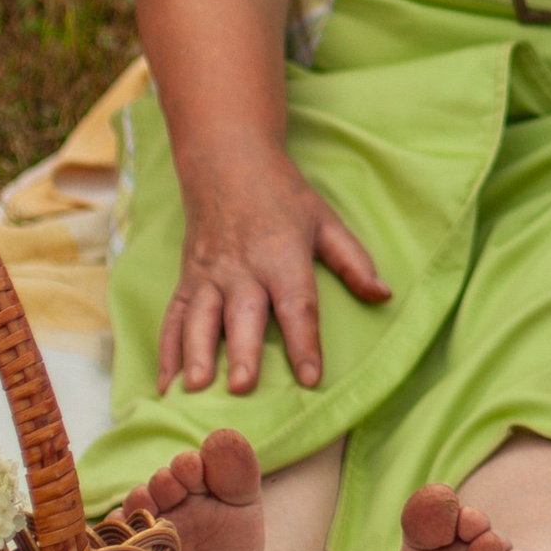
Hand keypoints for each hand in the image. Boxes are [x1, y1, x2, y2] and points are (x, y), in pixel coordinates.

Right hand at [156, 138, 388, 393]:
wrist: (227, 162)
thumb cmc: (284, 197)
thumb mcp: (325, 221)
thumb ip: (354, 261)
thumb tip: (384, 296)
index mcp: (282, 255)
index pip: (296, 304)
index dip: (304, 341)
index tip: (311, 378)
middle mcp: (242, 268)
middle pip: (242, 314)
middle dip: (241, 351)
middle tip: (241, 387)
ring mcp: (208, 275)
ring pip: (199, 317)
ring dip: (195, 353)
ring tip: (195, 388)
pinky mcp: (186, 279)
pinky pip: (173, 317)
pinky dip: (166, 351)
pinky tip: (166, 384)